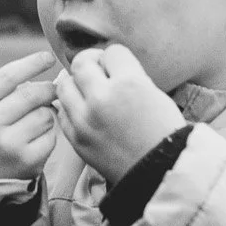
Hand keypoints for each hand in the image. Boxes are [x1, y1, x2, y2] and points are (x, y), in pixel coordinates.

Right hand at [0, 49, 58, 179]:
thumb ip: (9, 88)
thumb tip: (50, 68)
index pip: (7, 77)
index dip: (31, 64)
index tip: (48, 57)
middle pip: (32, 94)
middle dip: (48, 89)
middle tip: (52, 90)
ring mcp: (8, 145)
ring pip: (45, 115)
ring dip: (47, 115)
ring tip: (34, 123)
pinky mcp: (27, 161)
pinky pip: (51, 136)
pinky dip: (49, 135)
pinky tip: (36, 141)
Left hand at [54, 44, 182, 182]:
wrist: (160, 173)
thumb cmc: (163, 133)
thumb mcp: (155, 93)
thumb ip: (128, 75)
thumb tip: (105, 63)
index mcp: (128, 84)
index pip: (111, 52)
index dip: (118, 59)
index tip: (121, 68)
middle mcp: (102, 99)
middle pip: (82, 63)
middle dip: (92, 64)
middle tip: (100, 73)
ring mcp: (85, 121)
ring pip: (64, 85)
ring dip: (76, 84)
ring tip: (89, 92)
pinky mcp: (76, 140)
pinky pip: (62, 112)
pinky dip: (71, 108)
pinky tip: (84, 112)